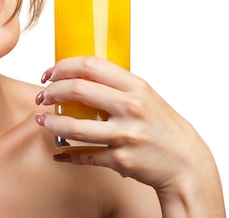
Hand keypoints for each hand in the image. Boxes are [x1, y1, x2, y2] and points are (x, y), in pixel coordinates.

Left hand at [35, 56, 224, 216]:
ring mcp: (125, 135)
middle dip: (51, 92)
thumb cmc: (163, 127)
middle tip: (42, 97)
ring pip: (74, 127)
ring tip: (41, 121)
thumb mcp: (146, 97)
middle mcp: (131, 107)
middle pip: (77, 90)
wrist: (186, 163)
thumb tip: (80, 75)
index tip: (50, 73)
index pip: (90, 65)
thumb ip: (117, 85)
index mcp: (136, 86)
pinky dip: (68, 156)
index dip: (63, 66)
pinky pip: (85, 156)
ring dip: (51, 123)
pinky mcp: (120, 160)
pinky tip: (60, 154)